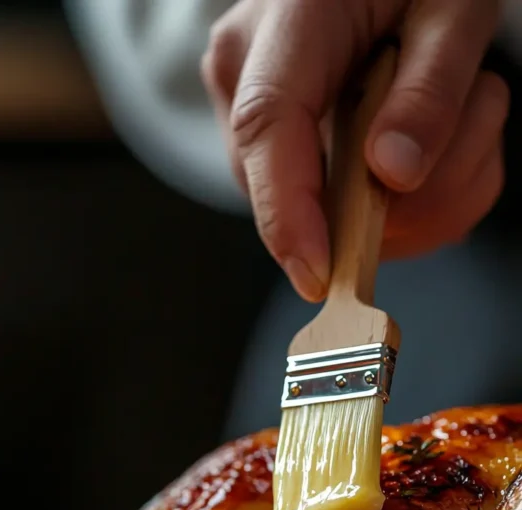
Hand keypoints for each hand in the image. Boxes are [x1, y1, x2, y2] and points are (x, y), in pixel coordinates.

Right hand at [201, 0, 508, 300]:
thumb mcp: (454, 6)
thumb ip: (431, 87)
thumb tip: (393, 173)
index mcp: (285, 21)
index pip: (266, 125)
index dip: (288, 213)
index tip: (320, 273)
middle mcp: (250, 74)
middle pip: (300, 188)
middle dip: (395, 200)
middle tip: (469, 125)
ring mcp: (258, 119)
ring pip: (327, 214)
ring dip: (421, 195)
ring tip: (457, 111)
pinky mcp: (285, 156)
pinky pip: (341, 215)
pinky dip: (413, 200)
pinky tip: (433, 139)